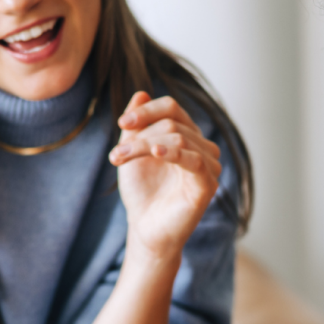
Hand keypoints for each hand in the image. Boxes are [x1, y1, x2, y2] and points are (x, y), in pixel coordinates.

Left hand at [108, 91, 221, 261]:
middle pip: (171, 123)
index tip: (122, 123)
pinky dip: (173, 152)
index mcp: (187, 135)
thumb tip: (141, 93)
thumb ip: (137, 125)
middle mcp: (202, 146)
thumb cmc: (142, 193)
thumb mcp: (132, 153)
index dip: (146, 111)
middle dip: (138, 136)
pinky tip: (155, 153)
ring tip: (119, 159)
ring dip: (143, 146)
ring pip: (178, 137)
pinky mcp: (208, 184)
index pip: (172, 108)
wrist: (145, 229)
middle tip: (115, 155)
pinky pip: (194, 159)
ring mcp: (209, 165)